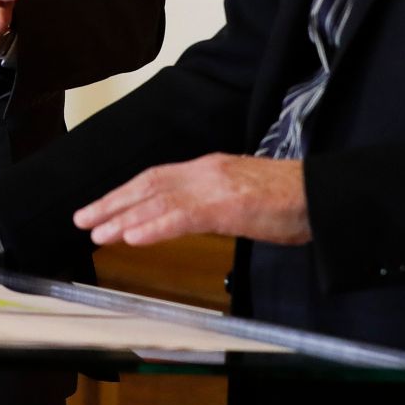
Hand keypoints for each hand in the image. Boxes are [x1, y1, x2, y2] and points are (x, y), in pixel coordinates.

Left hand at [74, 153, 310, 246]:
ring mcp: (216, 186)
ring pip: (158, 200)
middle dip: (112, 202)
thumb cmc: (290, 202)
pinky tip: (133, 237)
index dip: (124, 192)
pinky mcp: (229, 205)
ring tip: (97, 232)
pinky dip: (154, 226)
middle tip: (81, 219)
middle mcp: (206, 171)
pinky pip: (183, 216)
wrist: (323, 196)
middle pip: (147, 184)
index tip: (99, 207)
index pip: (155, 178)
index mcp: (208, 168)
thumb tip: (185, 217)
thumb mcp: (241, 197)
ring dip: (124, 217)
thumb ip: (210, 203)